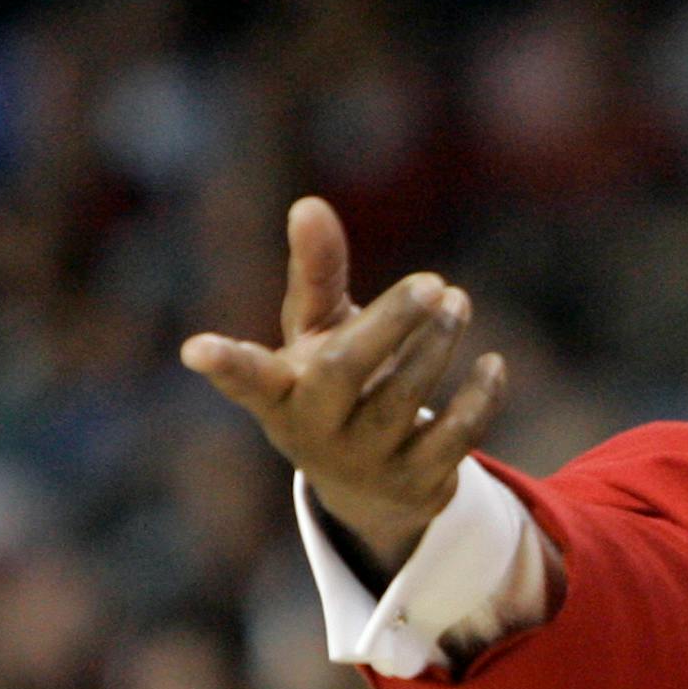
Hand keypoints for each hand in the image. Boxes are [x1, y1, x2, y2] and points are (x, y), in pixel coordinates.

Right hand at [181, 197, 507, 576]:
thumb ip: (316, 272)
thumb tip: (309, 204)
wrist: (374, 484)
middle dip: (391, 324)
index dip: (223, 364)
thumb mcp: (319, 330)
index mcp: (280, 393)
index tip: (195, 349)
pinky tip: (493, 363)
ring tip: (457, 301)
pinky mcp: (417, 483)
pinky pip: (456, 437)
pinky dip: (479, 397)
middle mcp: (315, 431)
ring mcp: (365, 462)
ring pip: (405, 400)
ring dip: (437, 345)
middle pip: (346, 372)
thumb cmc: (335, 383)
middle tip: (432, 282)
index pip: (246, 379)